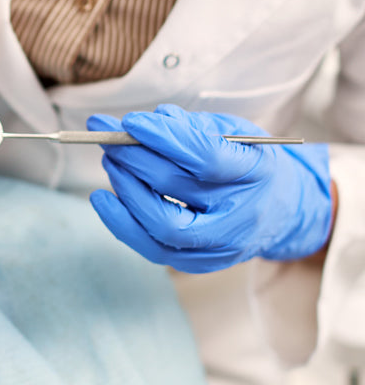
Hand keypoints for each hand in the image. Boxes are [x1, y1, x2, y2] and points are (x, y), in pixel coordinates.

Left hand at [86, 104, 331, 272]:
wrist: (280, 209)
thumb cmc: (247, 162)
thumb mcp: (233, 131)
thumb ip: (191, 126)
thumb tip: (145, 123)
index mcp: (256, 171)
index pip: (206, 156)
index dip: (163, 137)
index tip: (131, 121)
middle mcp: (241, 213)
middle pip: (176, 187)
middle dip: (133, 158)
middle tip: (109, 138)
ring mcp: (221, 244)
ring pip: (163, 225)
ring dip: (126, 189)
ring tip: (111, 162)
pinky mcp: (200, 263)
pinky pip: (153, 249)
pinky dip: (121, 223)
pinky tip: (103, 199)